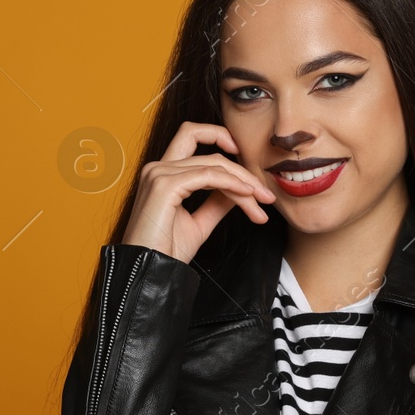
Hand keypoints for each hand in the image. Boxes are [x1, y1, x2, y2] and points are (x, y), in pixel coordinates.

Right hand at [121, 122, 274, 261]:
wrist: (148, 272)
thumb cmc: (166, 252)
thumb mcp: (199, 223)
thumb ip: (217, 202)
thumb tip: (241, 188)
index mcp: (163, 173)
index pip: (197, 142)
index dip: (225, 147)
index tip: (250, 173)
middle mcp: (158, 168)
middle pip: (211, 152)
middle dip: (243, 171)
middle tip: (266, 196)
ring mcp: (160, 174)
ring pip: (215, 164)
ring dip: (243, 183)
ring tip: (261, 204)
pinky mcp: (165, 185)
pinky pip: (209, 176)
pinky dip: (232, 184)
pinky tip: (248, 195)